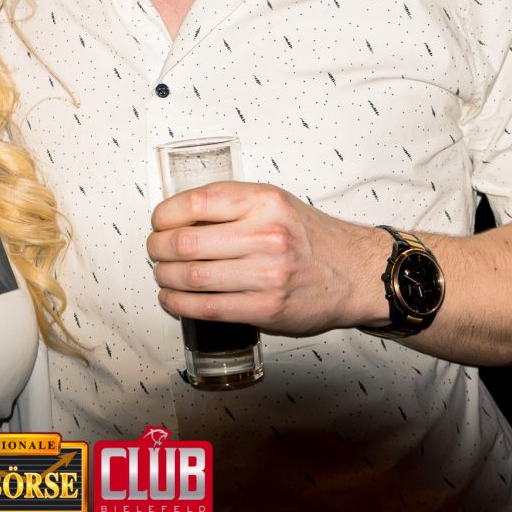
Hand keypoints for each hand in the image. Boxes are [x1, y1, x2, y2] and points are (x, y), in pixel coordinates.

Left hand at [147, 181, 390, 336]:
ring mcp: (266, 275)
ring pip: (192, 277)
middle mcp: (265, 235)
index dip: (164, 214)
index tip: (158, 222)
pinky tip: (172, 299)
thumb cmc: (309, 237)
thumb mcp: (274, 202)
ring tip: (162, 275)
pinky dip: (179, 305)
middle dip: (158, 248)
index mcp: (263, 202)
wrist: (355, 272)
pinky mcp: (267, 309)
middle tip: (155, 250)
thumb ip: (232, 205)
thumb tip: (178, 217)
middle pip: (186, 242)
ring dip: (164, 278)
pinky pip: (208, 308)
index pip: (195, 203)